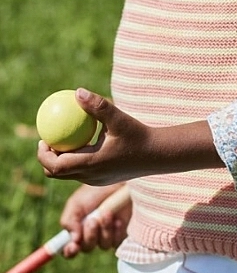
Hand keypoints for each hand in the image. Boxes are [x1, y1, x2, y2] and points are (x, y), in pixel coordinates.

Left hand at [37, 88, 153, 184]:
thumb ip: (97, 106)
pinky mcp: (103, 180)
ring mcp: (97, 180)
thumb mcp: (118, 118)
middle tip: (47, 140)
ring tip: (62, 140)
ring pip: (69, 175)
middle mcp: (91, 176)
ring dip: (61, 160)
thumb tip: (77, 92)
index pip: (56, 166)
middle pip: (57, 174)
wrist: (158, 155)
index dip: (43, 155)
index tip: (42, 139)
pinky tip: (82, 144)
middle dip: (47, 159)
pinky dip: (75, 161)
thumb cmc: (138, 135)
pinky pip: (81, 172)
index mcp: (91, 164)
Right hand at [60, 184, 131, 257]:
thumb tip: (73, 240)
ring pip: (103, 245)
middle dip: (89, 235)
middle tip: (93, 221)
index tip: (73, 247)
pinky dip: (116, 232)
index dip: (70, 251)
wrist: (119, 183)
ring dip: (104, 231)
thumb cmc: (96, 190)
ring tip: (107, 213)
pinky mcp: (121, 232)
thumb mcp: (77, 202)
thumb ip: (70, 221)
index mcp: (78, 227)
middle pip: (87, 248)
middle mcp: (92, 233)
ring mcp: (108, 233)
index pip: (70, 248)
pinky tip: (118, 220)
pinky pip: (117, 242)